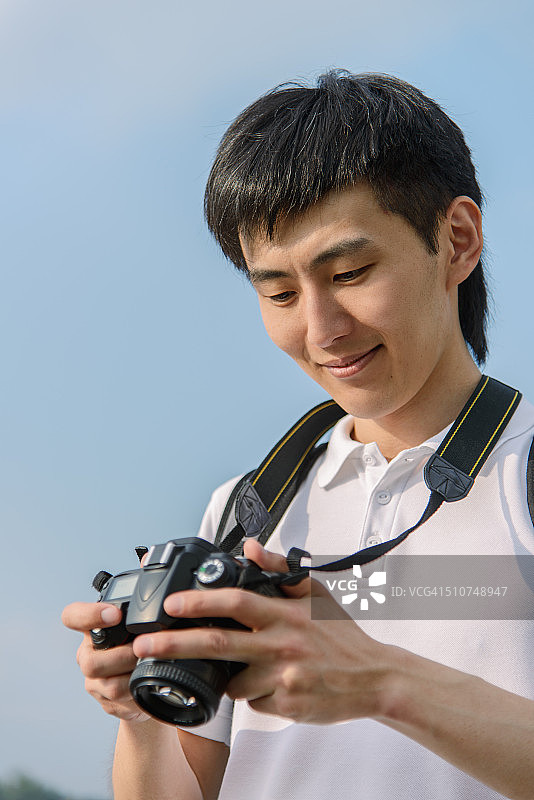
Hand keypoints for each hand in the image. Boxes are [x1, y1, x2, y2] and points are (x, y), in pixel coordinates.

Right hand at [61, 602, 149, 721]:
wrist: (149, 678)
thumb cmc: (147, 642)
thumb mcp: (144, 622)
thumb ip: (145, 613)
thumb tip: (168, 604)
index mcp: (93, 628)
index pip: (73, 616)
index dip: (89, 615)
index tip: (115, 614)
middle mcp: (88, 654)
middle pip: (91, 662)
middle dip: (124, 657)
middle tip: (145, 651)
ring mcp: (95, 681)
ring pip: (110, 686)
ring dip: (135, 678)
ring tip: (152, 668)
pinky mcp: (107, 702)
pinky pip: (122, 704)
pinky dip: (139, 696)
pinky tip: (148, 687)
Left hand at [132, 541, 391, 724]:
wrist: (375, 678)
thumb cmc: (342, 633)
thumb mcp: (315, 592)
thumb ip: (278, 568)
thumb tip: (248, 548)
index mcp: (286, 613)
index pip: (236, 602)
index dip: (200, 601)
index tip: (170, 604)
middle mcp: (282, 645)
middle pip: (217, 643)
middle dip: (174, 645)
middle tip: (144, 647)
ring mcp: (283, 678)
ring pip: (233, 681)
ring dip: (227, 675)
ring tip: (246, 666)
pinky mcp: (286, 706)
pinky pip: (253, 701)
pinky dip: (254, 692)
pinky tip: (274, 683)